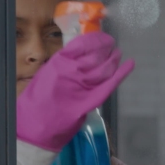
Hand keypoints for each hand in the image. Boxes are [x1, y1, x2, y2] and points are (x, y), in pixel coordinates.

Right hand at [17, 32, 132, 152]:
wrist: (34, 126)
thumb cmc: (35, 101)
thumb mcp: (45, 76)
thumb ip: (62, 66)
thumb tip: (79, 58)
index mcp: (59, 62)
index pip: (83, 44)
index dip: (96, 39)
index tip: (102, 38)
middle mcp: (73, 71)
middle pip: (97, 54)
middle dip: (106, 47)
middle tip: (111, 45)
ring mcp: (83, 86)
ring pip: (105, 68)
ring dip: (113, 59)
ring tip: (117, 54)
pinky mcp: (90, 102)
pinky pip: (110, 84)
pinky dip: (122, 73)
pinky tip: (130, 64)